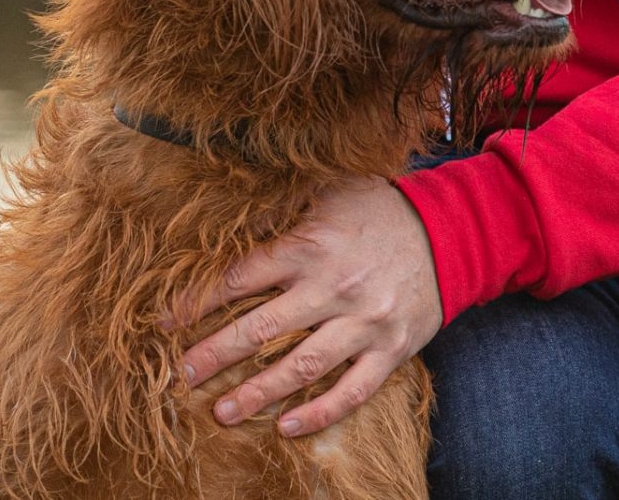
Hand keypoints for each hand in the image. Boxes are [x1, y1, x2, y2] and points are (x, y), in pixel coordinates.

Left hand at [170, 176, 443, 437]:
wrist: (451, 230)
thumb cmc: (380, 209)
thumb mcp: (331, 192)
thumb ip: (282, 210)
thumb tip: (231, 224)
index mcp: (312, 245)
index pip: (242, 278)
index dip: (199, 301)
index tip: (166, 321)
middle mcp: (334, 287)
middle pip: (263, 328)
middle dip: (216, 354)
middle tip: (182, 374)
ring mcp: (364, 322)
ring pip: (301, 367)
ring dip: (258, 393)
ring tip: (222, 412)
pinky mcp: (391, 348)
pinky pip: (352, 391)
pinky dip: (319, 413)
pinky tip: (286, 427)